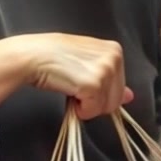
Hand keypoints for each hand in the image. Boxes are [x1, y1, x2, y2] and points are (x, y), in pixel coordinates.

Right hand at [17, 33, 133, 120]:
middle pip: (116, 99)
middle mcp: (114, 57)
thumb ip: (110, 79)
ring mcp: (105, 70)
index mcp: (114, 49)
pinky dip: (80, 110)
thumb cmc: (53, 57)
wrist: (31, 56)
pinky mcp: (94, 84)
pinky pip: (93, 111)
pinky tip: (68, 92)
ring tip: (71, 87)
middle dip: (95, 100)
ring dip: (86, 105)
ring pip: (105, 107)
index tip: (83, 82)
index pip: (120, 86)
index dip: (100, 91)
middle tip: (75, 85)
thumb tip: (129, 96)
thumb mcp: (86, 63)